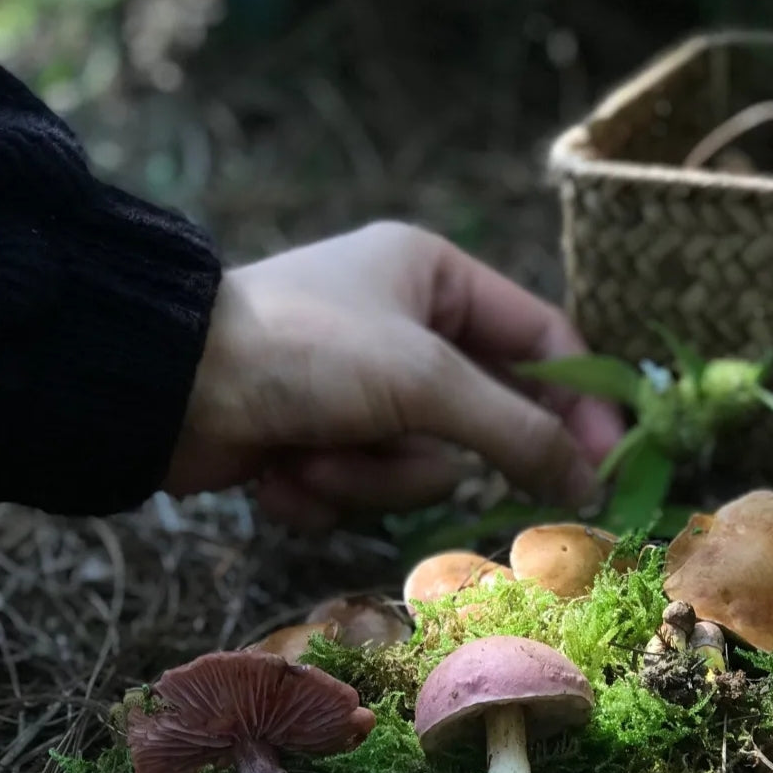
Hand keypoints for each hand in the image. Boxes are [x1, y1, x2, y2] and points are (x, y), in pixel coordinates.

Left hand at [166, 221, 624, 529]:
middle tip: (427, 469)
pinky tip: (279, 468)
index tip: (605, 467)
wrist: (168, 391)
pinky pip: (362, 494)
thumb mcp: (426, 380)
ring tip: (313, 452)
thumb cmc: (306, 352)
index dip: (579, 404)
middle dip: (429, 453)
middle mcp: (403, 330)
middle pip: (477, 421)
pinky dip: (323, 492)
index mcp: (434, 279)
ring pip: (416, 471)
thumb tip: (590, 482)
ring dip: (366, 478)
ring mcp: (359, 394)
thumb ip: (517, 431)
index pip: (540, 341)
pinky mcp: (319, 445)